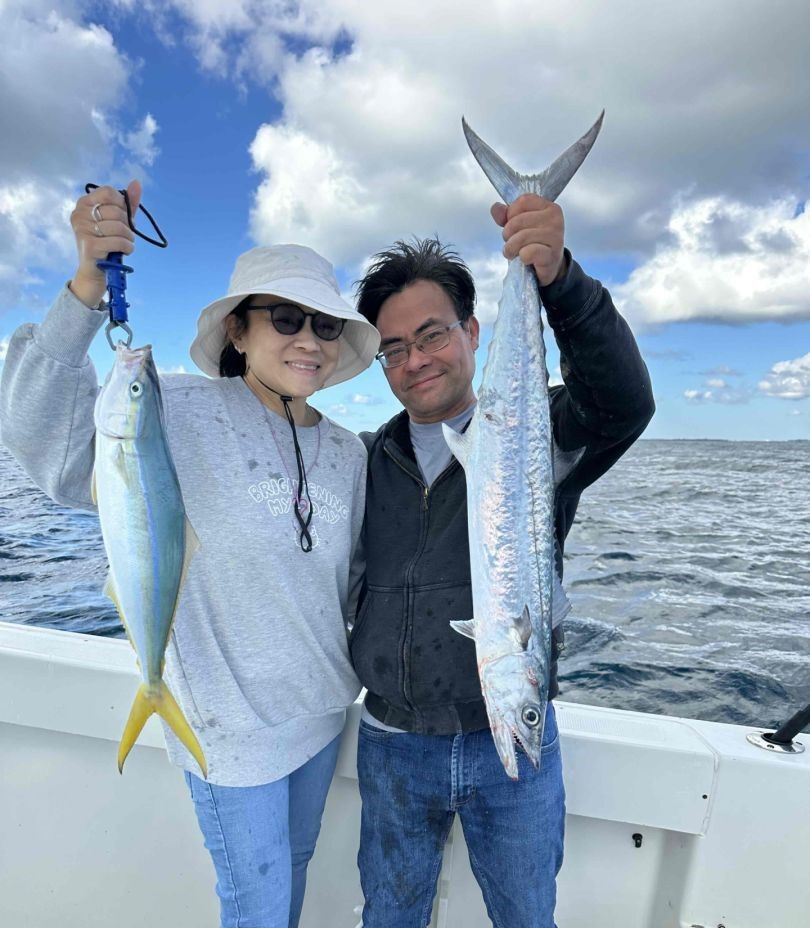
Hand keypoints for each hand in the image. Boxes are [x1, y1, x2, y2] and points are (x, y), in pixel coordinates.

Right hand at [68, 180, 141, 307]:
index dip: (121, 205)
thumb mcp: (118, 221)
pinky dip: (128, 248)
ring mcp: (82, 229)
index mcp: (83, 203)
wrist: (96, 271)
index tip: (121, 217)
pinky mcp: (89, 245)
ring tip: (124, 244)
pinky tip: (123, 251)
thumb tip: (137, 183)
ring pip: (120, 227)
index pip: (109, 192)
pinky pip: (119, 241)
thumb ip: (127, 203)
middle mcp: (79, 214)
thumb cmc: (107, 243)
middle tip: (123, 235)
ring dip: (129, 238)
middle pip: (116, 211)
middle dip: (127, 225)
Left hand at [491, 193, 565, 285]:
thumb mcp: (519, 225)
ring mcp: (555, 237)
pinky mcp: (551, 255)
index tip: (516, 226)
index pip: (522, 201)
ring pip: (520, 238)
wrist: (548, 266)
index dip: (511, 214)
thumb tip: (496, 208)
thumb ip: (506, 215)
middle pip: (517, 221)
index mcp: (549, 207)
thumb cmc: (533, 243)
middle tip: (514, 242)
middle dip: (508, 234)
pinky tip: (526, 259)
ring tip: (516, 252)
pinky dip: (522, 257)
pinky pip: (527, 253)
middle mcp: (555, 220)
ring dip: (511, 248)